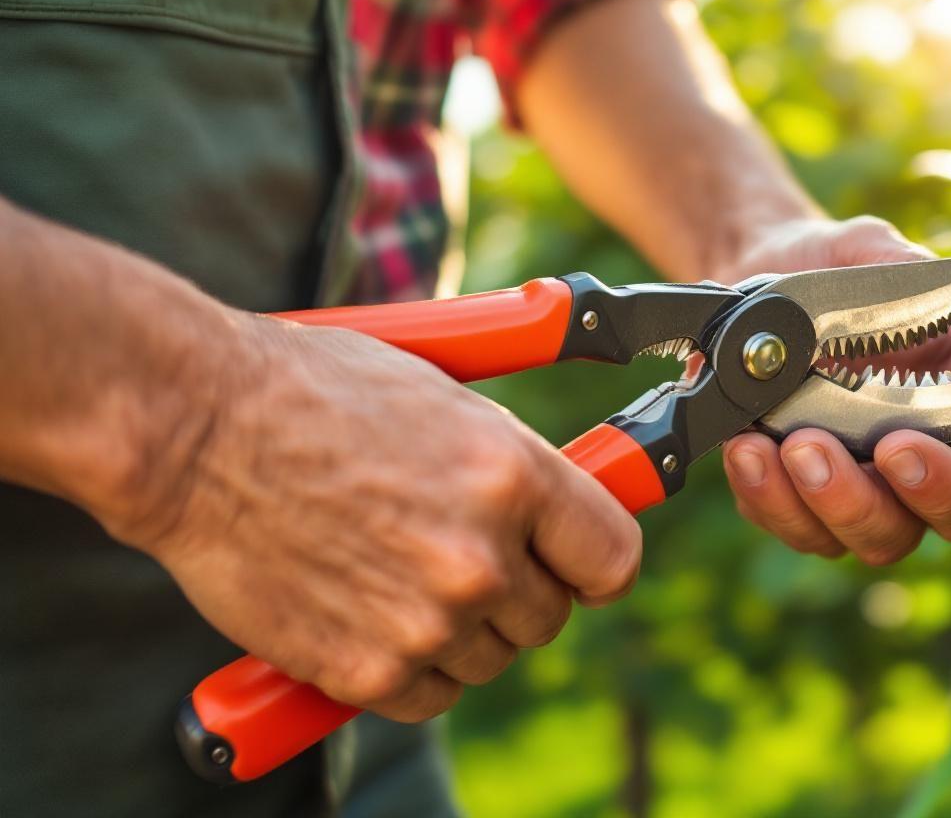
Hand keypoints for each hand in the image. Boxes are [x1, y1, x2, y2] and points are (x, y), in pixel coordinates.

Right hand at [110, 313, 641, 722]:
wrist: (198, 430)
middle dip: (520, 592)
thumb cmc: (315, 392)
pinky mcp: (366, 670)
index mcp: (512, 475)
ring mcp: (426, 619)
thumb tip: (563, 502)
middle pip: (551, 615)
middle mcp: (481, 555)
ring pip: (490, 659)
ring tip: (402, 574)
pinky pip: (430, 697)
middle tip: (468, 559)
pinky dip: (410, 669)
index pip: (613, 558)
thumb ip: (512, 462)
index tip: (581, 568)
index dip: (596, 565)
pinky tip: (373, 616)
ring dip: (463, 632)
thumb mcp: (446, 397)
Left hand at [717, 217, 950, 563]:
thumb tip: (919, 287)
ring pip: (846, 538)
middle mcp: (924, 462)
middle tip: (807, 448)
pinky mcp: (802, 498)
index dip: (950, 485)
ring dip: (800, 504)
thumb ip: (900, 271)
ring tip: (756, 448)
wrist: (763, 280)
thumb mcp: (871, 250)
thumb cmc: (836, 266)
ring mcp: (863, 488)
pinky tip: (740, 447)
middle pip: (909, 527)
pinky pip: (787, 522)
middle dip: (856, 501)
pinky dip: (761, 494)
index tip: (895, 450)